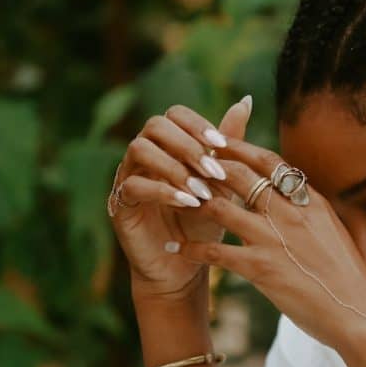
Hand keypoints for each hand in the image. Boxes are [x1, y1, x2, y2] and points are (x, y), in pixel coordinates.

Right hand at [109, 98, 251, 301]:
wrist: (186, 266)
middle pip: (155, 125)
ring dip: (175, 167)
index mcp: (168, 144)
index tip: (221, 145)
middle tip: (212, 169)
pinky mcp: (120, 203)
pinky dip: (163, 192)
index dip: (197, 124)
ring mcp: (128, 176)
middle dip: (187, 144)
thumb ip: (228, 144)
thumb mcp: (223, 183)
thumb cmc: (205, 222)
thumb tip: (246, 100)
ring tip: (200, 191)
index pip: (175, 113)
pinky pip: (133, 186)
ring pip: (139, 149)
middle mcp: (144, 154)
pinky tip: (188, 204)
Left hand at [164, 137, 365, 351]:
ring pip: (222, 207)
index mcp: (309, 200)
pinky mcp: (261, 269)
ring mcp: (274, 239)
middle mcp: (290, 212)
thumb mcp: (332, 231)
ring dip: (194, 201)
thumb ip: (308, 211)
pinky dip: (191, 249)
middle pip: (240, 175)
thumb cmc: (348, 277)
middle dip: (209, 166)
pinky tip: (175, 248)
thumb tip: (290, 196)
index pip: (268, 161)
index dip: (239, 147)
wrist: (359, 314)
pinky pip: (216, 253)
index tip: (217, 140)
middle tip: (185, 162)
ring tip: (175, 199)